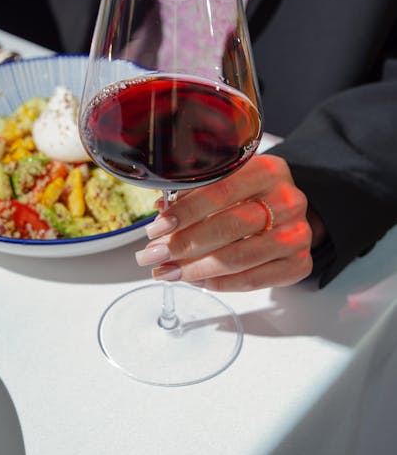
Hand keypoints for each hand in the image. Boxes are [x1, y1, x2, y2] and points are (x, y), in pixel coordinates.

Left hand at [135, 154, 315, 290]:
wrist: (289, 211)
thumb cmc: (252, 194)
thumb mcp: (229, 180)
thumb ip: (197, 191)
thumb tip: (162, 210)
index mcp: (268, 170)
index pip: (220, 191)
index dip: (185, 211)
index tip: (158, 227)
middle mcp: (288, 201)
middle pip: (228, 227)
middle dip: (183, 244)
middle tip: (154, 255)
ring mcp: (297, 234)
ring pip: (238, 258)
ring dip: (195, 269)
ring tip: (167, 271)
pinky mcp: (299, 264)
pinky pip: (253, 281)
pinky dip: (218, 283)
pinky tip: (195, 279)